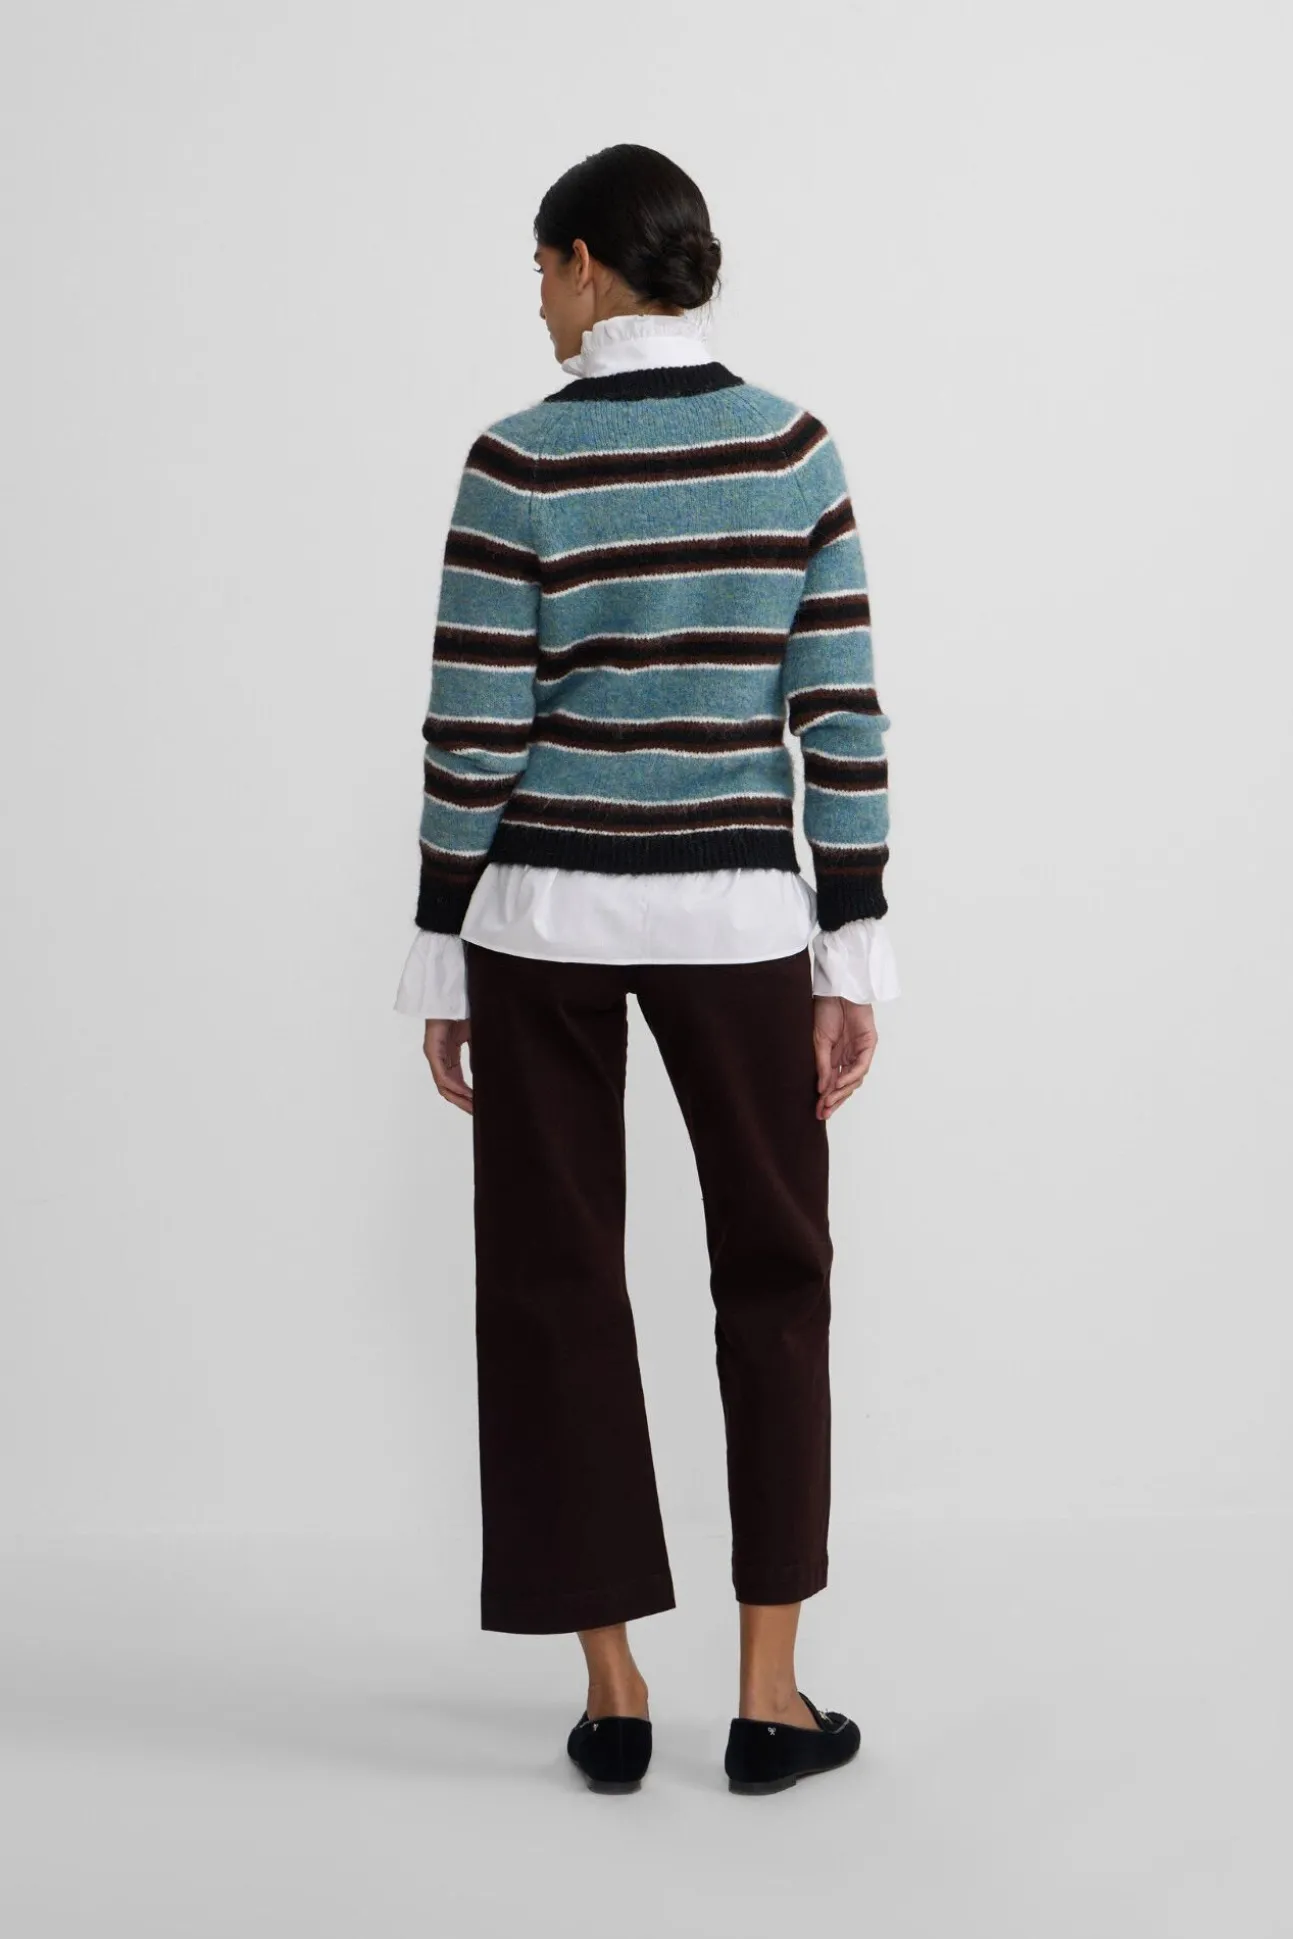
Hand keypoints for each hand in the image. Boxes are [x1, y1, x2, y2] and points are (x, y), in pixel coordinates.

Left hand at [423, 1018, 472, 1114]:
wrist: (453, 994)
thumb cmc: (463, 1010)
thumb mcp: (474, 1038)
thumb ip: (476, 1056)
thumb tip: (481, 1075)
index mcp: (448, 1055)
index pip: (455, 1081)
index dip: (467, 1095)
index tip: (478, 1105)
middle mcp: (439, 1057)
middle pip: (447, 1088)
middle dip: (462, 1101)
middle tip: (476, 1112)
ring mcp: (434, 1055)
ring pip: (443, 1085)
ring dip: (458, 1098)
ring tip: (473, 1107)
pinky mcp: (432, 1050)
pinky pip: (441, 1075)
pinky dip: (454, 1086)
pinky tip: (466, 1093)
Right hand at [812, 997, 876, 1119]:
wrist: (836, 990)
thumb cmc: (825, 1010)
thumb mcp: (819, 1043)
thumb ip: (823, 1066)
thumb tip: (822, 1090)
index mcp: (836, 1056)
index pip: (833, 1083)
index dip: (827, 1098)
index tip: (818, 1112)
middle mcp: (849, 1056)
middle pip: (845, 1085)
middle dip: (835, 1100)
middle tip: (824, 1113)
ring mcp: (860, 1051)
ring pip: (854, 1079)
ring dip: (841, 1091)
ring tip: (829, 1101)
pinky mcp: (869, 1044)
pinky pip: (861, 1066)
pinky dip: (850, 1076)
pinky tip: (839, 1083)